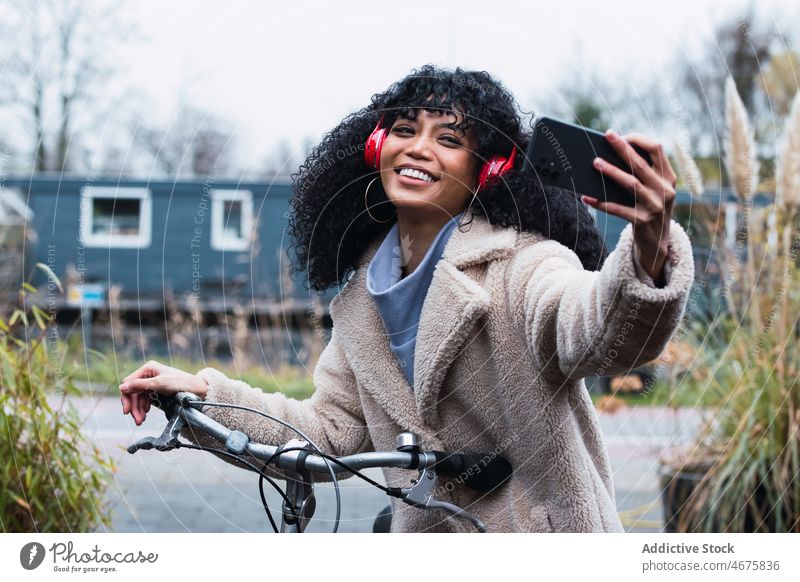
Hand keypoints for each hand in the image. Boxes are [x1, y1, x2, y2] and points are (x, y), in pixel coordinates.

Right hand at [119, 360, 208, 425]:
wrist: (197, 390)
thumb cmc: (180, 383)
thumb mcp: (159, 384)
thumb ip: (140, 385)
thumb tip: (122, 387)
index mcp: (148, 368)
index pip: (129, 383)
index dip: (127, 397)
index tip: (127, 411)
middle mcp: (148, 374)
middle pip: (134, 392)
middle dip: (134, 407)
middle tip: (137, 420)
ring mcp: (152, 383)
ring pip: (139, 398)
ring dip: (139, 410)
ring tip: (141, 420)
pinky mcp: (156, 390)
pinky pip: (146, 400)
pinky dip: (144, 408)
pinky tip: (145, 414)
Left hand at [581, 130, 676, 282]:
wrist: (657, 242)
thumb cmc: (649, 208)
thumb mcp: (653, 190)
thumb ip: (641, 174)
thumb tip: (609, 156)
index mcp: (668, 177)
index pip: (658, 149)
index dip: (640, 140)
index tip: (622, 136)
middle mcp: (665, 190)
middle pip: (640, 164)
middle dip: (623, 148)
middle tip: (607, 135)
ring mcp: (655, 206)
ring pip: (631, 184)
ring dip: (611, 172)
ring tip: (595, 162)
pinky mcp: (642, 221)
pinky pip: (617, 209)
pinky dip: (601, 202)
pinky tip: (586, 197)